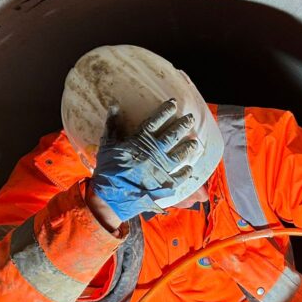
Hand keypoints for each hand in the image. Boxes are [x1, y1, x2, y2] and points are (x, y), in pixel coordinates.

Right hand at [91, 99, 198, 221]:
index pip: (155, 121)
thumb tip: (114, 106)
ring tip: (195, 142)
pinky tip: (190, 168)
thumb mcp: (107, 145)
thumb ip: (112, 125)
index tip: (173, 103)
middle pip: (172, 135)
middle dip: (183, 125)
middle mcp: (154, 152)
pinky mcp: (164, 185)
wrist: (111, 198)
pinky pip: (179, 177)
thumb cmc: (107, 171)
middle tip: (191, 118)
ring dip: (188, 148)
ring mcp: (162, 169)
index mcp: (140, 141)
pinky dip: (185, 172)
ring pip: (179, 154)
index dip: (165, 111)